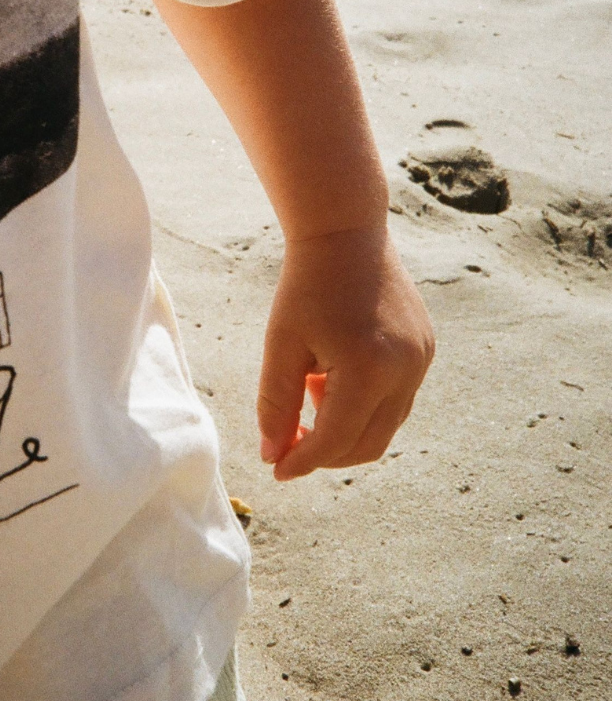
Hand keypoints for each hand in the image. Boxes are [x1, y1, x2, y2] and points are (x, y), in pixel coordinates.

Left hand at [257, 225, 434, 481]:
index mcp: (369, 368)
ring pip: (385, 426)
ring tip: (311, 387)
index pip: (335, 440)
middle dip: (327, 453)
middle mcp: (406, 370)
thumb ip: (276, 405)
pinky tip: (333, 373)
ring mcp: (422, 360)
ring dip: (345, 427)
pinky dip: (364, 404)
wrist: (346, 232)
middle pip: (367, 444)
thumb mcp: (281, 345)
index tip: (277, 469)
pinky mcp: (426, 350)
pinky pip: (397, 400)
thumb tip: (273, 455)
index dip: (303, 461)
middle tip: (290, 442)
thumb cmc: (306, 285)